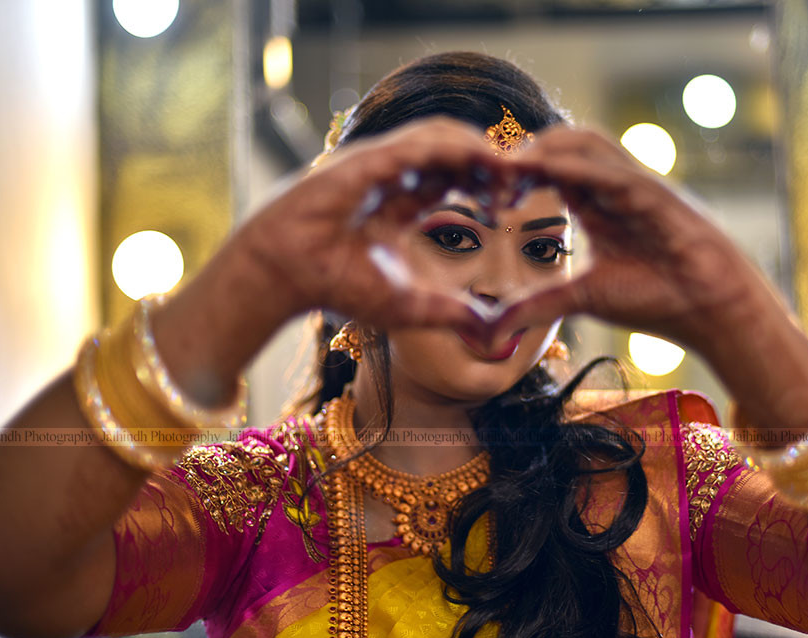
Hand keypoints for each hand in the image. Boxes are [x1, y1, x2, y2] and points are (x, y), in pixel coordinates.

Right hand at [234, 117, 510, 331]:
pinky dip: (453, 146)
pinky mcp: (366, 160)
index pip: (451, 179)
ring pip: (439, 137)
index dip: (484, 184)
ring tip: (509, 167)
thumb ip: (449, 312)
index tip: (512, 201)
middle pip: (452, 152)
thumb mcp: (408, 305)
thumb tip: (489, 329)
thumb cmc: (335, 285)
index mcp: (400, 203)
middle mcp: (392, 177)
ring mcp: (378, 164)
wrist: (286, 275)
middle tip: (521, 179)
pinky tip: (482, 157)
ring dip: (477, 148)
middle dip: (488, 162)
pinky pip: (418, 143)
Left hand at [489, 126, 768, 353]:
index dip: (515, 174)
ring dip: (544, 150)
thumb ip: (537, 306)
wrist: (709, 308)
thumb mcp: (582, 298)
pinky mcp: (655, 193)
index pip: (549, 169)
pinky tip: (544, 170)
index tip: (480, 190)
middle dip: (522, 153)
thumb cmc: (656, 297)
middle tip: (484, 171)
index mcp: (596, 203)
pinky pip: (611, 170)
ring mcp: (635, 184)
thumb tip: (492, 331)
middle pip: (562, 145)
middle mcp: (613, 186)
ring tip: (507, 165)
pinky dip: (577, 167)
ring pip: (586, 144)